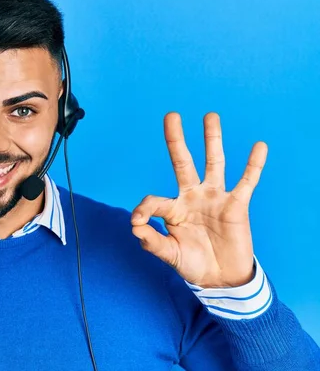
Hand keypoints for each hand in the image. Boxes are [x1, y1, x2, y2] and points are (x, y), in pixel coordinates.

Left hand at [131, 112, 266, 287]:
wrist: (220, 278)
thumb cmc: (192, 264)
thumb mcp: (169, 255)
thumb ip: (152, 242)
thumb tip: (135, 227)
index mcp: (172, 209)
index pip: (153, 201)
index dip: (143, 210)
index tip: (138, 222)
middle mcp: (192, 197)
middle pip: (182, 163)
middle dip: (176, 140)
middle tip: (171, 116)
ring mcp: (214, 198)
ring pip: (213, 163)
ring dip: (212, 140)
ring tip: (210, 116)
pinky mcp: (236, 205)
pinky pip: (247, 182)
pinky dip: (254, 165)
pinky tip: (259, 146)